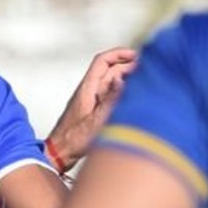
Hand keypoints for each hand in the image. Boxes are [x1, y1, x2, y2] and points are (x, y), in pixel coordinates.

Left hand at [44, 48, 138, 169]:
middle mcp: (90, 90)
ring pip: (112, 81)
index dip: (119, 54)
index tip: (136, 55)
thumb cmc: (74, 140)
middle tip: (147, 70)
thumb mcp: (96, 121)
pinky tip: (134, 97)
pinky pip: (111, 94)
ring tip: (145, 81)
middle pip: (110, 69)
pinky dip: (123, 91)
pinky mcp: (96, 109)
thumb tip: (122, 79)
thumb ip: (111, 100)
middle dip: (128, 65)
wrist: (60, 153)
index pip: (102, 61)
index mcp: (87, 88)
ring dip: (127, 78)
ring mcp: (93, 99)